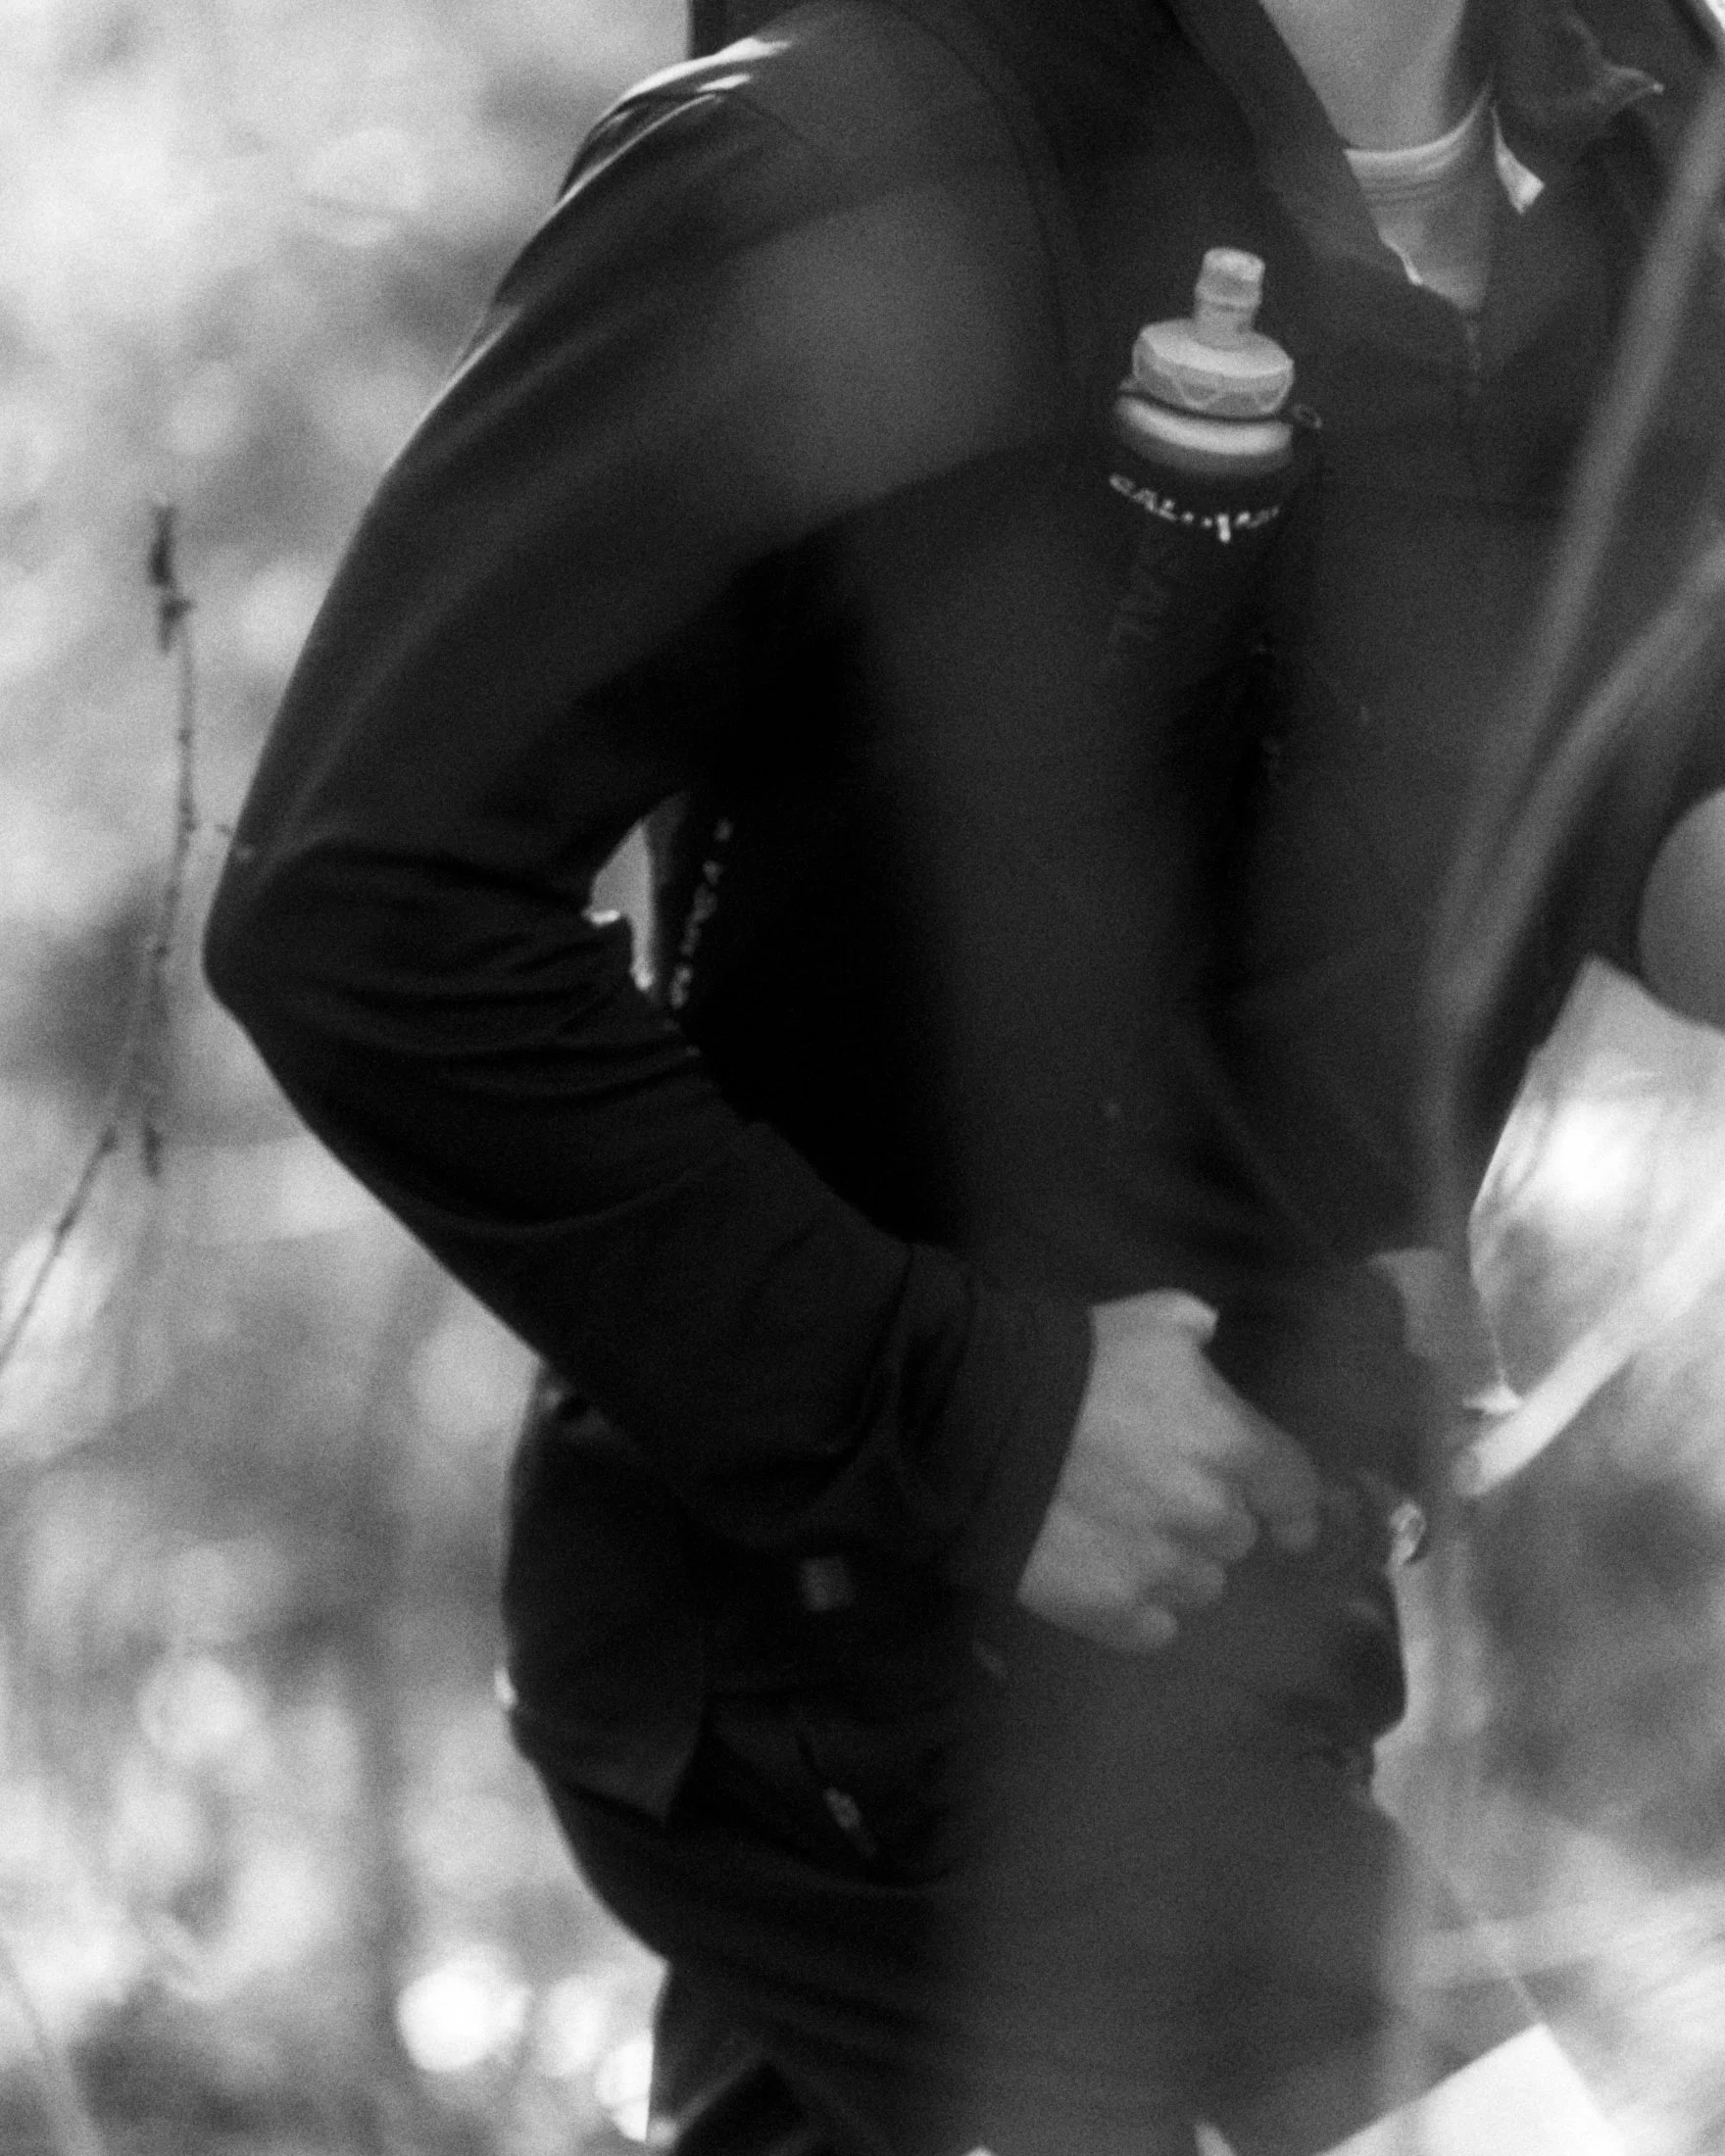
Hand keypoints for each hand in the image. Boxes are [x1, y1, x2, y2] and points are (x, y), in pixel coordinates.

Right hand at [1016, 1289, 1321, 1651]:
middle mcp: (1211, 1516)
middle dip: (1208, 1518)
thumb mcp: (1148, 1317)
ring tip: (1123, 1534)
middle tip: (1155, 1492)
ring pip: (1199, 1586)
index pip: (1295, 1491)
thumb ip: (1195, 1327)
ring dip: (1174, 1564)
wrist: (981, 1423)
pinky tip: (1105, 1573)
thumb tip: (1210, 1333)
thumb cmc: (1073, 1362)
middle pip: (1237, 1538)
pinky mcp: (1113, 1612)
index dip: (1292, 1506)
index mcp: (1232, 1445)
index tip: (1290, 1523)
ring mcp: (1163, 1570)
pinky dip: (1137, 1606)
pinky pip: (1154, 1628)